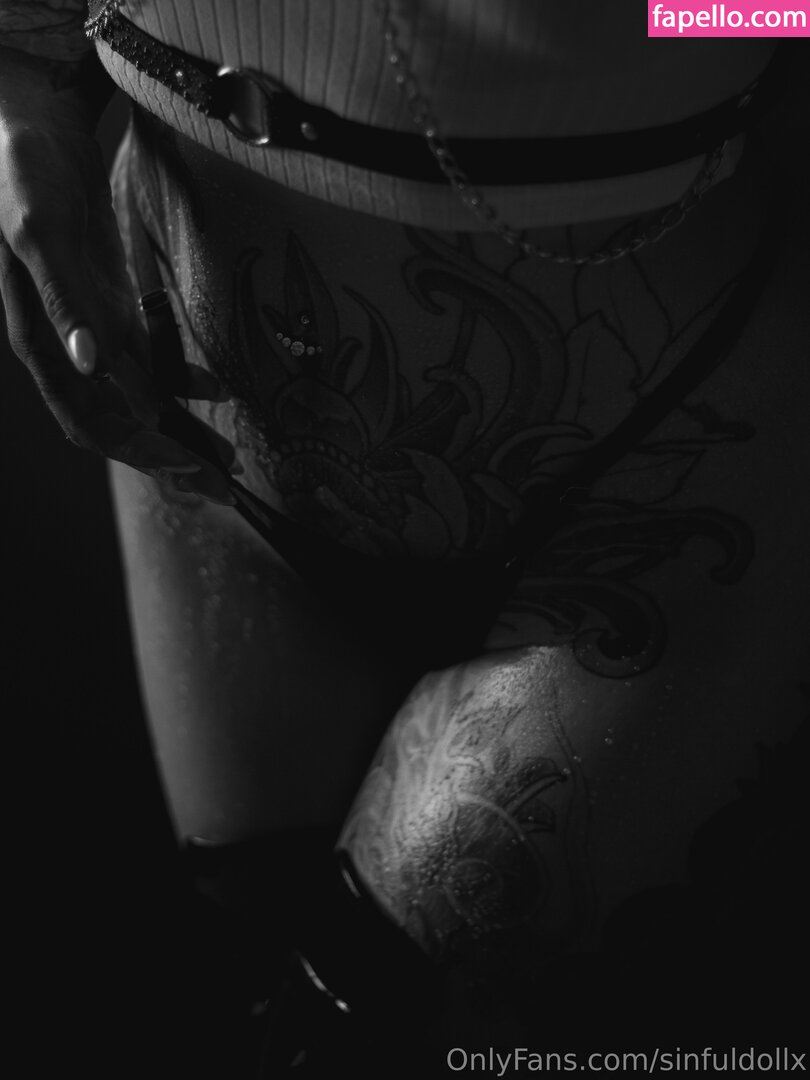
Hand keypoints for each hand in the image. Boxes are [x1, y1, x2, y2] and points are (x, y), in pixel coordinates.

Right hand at [0, 46, 232, 502]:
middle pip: (117, 423)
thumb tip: (90, 366)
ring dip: (180, 429)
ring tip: (226, 457)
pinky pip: (149, 360)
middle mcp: (66, 348)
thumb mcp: (42, 232)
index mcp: (41, 341)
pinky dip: (181, 380)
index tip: (185, 466)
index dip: (136, 448)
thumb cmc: (25, 172)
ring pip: (137, 400)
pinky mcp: (113, 308)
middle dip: (167, 457)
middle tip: (220, 484)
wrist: (31, 123)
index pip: (87, 418)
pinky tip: (216, 388)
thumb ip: (66, 301)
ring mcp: (91, 330)